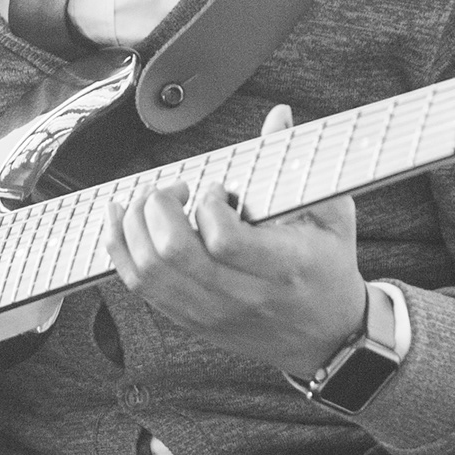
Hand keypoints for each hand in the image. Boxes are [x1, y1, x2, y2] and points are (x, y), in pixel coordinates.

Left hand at [104, 105, 366, 376]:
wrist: (327, 337)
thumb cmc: (329, 271)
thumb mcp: (332, 217)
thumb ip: (300, 165)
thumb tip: (279, 116)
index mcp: (283, 269)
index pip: (225, 241)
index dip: (210, 205)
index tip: (217, 189)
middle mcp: (243, 296)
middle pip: (175, 254)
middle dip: (160, 207)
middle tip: (175, 190)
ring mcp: (212, 313)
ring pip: (150, 272)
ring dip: (136, 225)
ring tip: (149, 200)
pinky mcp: (191, 320)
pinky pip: (141, 287)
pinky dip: (122, 250)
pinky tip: (122, 221)